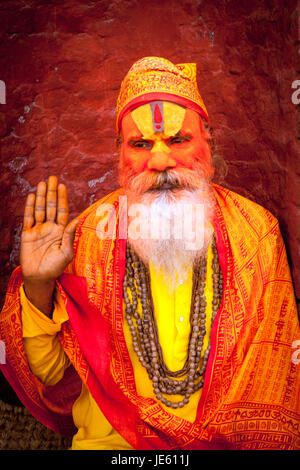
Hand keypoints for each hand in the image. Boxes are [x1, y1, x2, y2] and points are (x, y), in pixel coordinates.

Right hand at [20, 176, 78, 315]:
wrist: (39, 277)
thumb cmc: (56, 267)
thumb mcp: (66, 253)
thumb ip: (70, 236)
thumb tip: (77, 220)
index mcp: (61, 230)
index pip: (62, 210)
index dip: (62, 198)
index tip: (62, 186)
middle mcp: (50, 227)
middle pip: (51, 206)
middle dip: (51, 192)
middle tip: (52, 178)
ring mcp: (38, 229)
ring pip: (39, 209)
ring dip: (40, 196)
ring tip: (42, 183)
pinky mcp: (28, 233)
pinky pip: (28, 218)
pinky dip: (29, 207)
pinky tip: (31, 196)